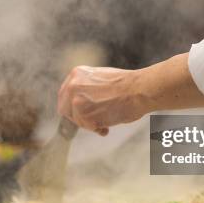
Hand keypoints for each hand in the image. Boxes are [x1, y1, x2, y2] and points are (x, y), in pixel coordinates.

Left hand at [57, 53, 203, 135]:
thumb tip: (80, 103)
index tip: (81, 115)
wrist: (139, 89)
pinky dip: (97, 129)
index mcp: (77, 73)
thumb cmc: (127, 86)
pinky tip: (107, 125)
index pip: (65, 95)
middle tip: (93, 122)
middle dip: (79, 118)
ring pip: (76, 120)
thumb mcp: (100, 79)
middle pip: (65, 109)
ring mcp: (76, 98)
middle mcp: (73, 84)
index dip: (73, 108)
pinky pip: (86, 126)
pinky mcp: (82, 111)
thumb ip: (87, 88)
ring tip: (106, 121)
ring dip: (90, 124)